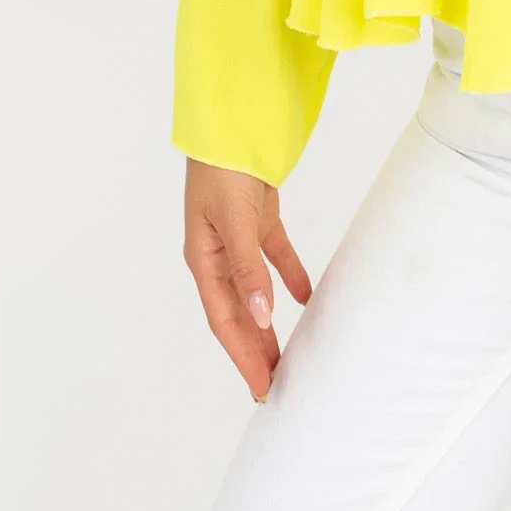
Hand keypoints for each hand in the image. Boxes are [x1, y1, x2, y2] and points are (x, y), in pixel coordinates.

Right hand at [182, 157, 313, 400]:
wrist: (233, 124)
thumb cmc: (223, 169)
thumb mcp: (234, 221)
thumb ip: (247, 269)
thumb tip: (261, 315)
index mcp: (203, 260)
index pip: (224, 320)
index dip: (242, 355)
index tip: (260, 385)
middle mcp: (217, 255)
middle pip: (237, 313)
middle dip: (253, 350)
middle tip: (274, 385)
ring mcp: (237, 238)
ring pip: (255, 293)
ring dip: (270, 323)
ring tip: (286, 355)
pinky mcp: (259, 220)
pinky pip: (275, 257)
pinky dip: (290, 278)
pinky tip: (307, 298)